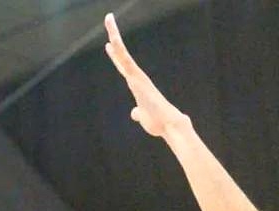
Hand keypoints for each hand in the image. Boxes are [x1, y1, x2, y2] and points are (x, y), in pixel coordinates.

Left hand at [104, 12, 189, 139]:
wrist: (170, 125)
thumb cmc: (159, 123)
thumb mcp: (144, 118)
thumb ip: (138, 113)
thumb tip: (134, 114)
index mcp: (138, 85)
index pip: (124, 67)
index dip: (116, 56)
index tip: (108, 45)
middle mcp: (137, 77)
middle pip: (122, 55)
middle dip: (115, 38)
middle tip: (109, 19)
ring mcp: (137, 76)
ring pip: (123, 53)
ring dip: (115, 34)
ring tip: (109, 18)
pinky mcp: (138, 78)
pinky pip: (126, 60)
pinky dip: (119, 49)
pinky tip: (112, 39)